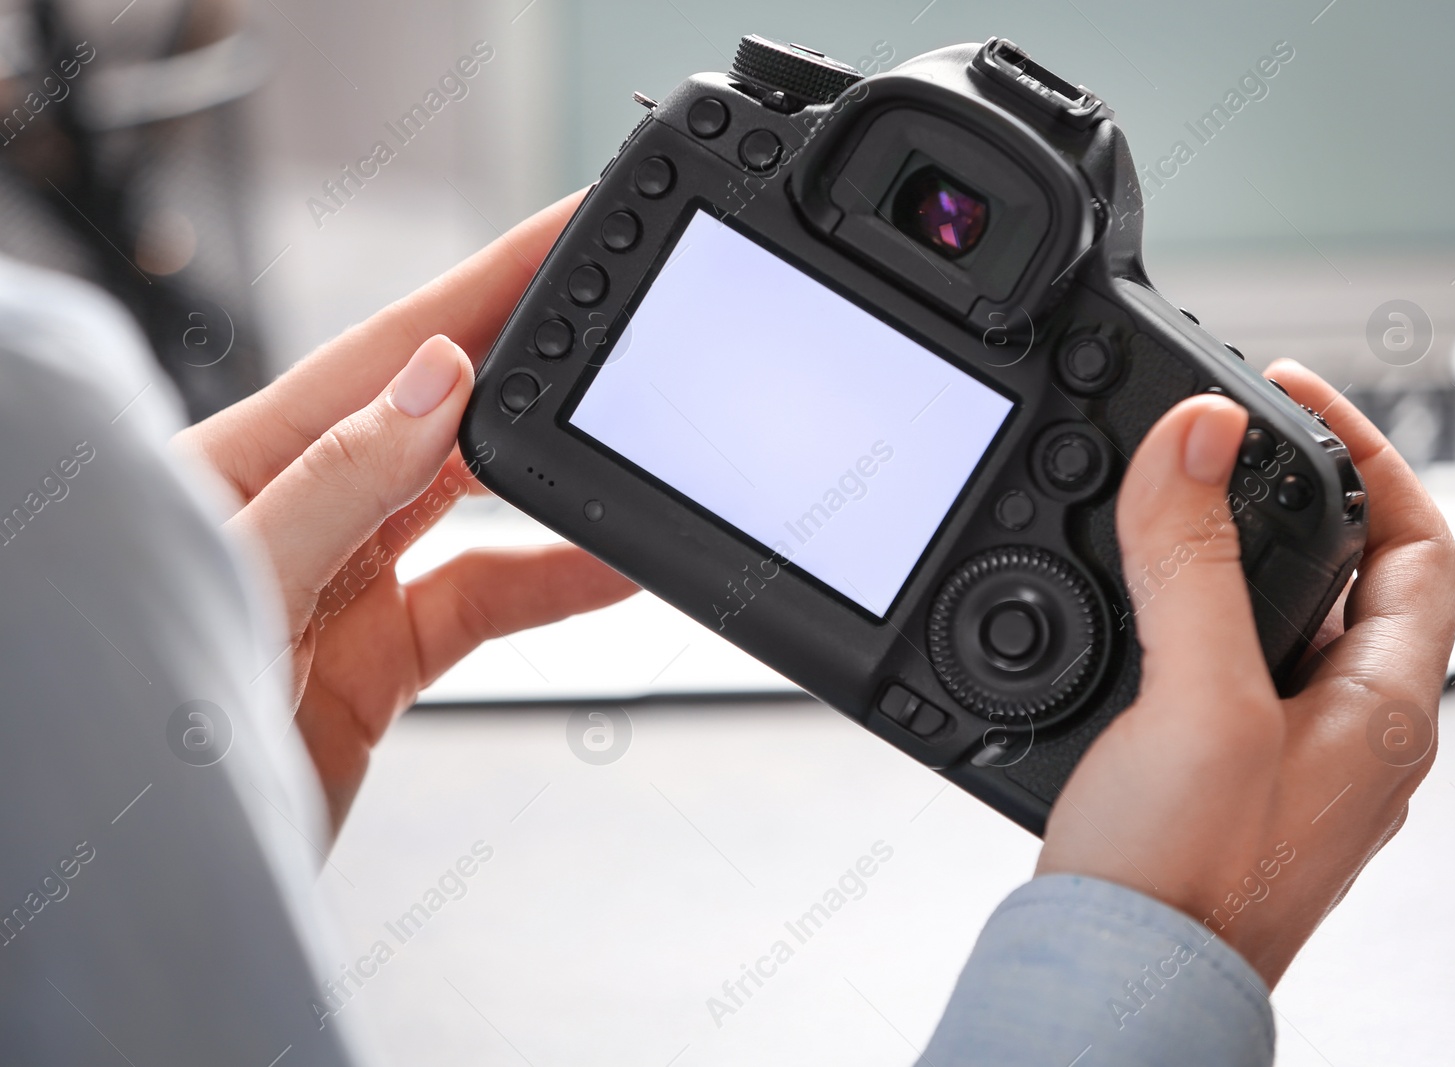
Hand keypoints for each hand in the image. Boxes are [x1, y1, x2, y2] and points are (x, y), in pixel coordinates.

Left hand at [174, 190, 635, 832]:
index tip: (564, 235)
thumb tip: (432, 384)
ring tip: (626, 434)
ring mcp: (345, 585)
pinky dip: (552, 583)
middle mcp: (304, 509)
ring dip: (553, 473)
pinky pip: (483, 602)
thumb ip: (335, 483)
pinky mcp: (378, 662)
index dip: (485, 283)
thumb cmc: (123, 709)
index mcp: (249, 460)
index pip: (391, 351)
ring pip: (471, 504)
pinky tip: (608, 563)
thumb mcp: (232, 579)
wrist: (133, 871)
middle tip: (617, 309)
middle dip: (531, 354)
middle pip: (441, 411)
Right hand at [1035, 360, 1454, 985]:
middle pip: (1349, 577)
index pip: (1422, 543)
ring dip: (1229, 554)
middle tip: (1217, 441)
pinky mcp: (1222, 782)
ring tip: (1165, 504)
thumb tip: (1197, 434)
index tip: (1296, 392)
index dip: (1372, 452)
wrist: (1115, 986)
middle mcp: (1350, 735)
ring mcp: (1287, 761)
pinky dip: (1185, 619)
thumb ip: (1194, 565)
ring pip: (1278, 623)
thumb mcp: (1196, 701)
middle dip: (1291, 495)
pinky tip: (1131, 611)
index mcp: (1383, 709)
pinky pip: (1223, 671)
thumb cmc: (1184, 882)